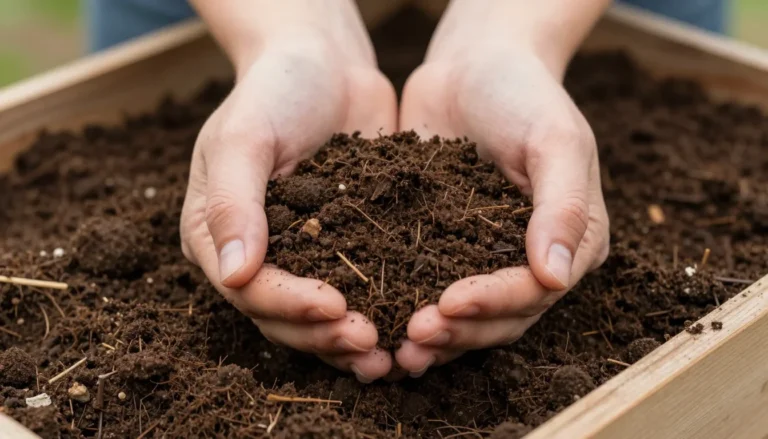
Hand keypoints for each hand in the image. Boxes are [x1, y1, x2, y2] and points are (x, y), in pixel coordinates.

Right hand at [180, 23, 396, 381]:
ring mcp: (301, 254)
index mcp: (216, 235)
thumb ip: (233, 204)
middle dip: (325, 335)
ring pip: (320, 317)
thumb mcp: (244, 136)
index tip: (335, 308)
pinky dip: (380, 311)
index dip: (290, 305)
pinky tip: (409, 328)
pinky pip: (358, 289)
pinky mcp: (344, 246)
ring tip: (390, 358)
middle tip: (370, 344)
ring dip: (350, 341)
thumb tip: (233, 275)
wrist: (324, 62)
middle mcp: (256, 255)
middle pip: (284, 316)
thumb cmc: (275, 90)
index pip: (248, 289)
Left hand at [395, 10, 609, 375]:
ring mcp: (486, 257)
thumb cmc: (524, 93)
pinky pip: (427, 286)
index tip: (449, 303)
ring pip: (464, 315)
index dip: (494, 303)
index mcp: (571, 241)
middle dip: (458, 330)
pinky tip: (377, 320)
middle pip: (500, 317)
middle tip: (413, 337)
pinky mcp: (443, 247)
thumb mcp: (555, 139)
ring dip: (434, 335)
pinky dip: (406, 306)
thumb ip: (561, 206)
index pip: (534, 291)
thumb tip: (555, 279)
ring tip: (394, 349)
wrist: (474, 64)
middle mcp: (531, 260)